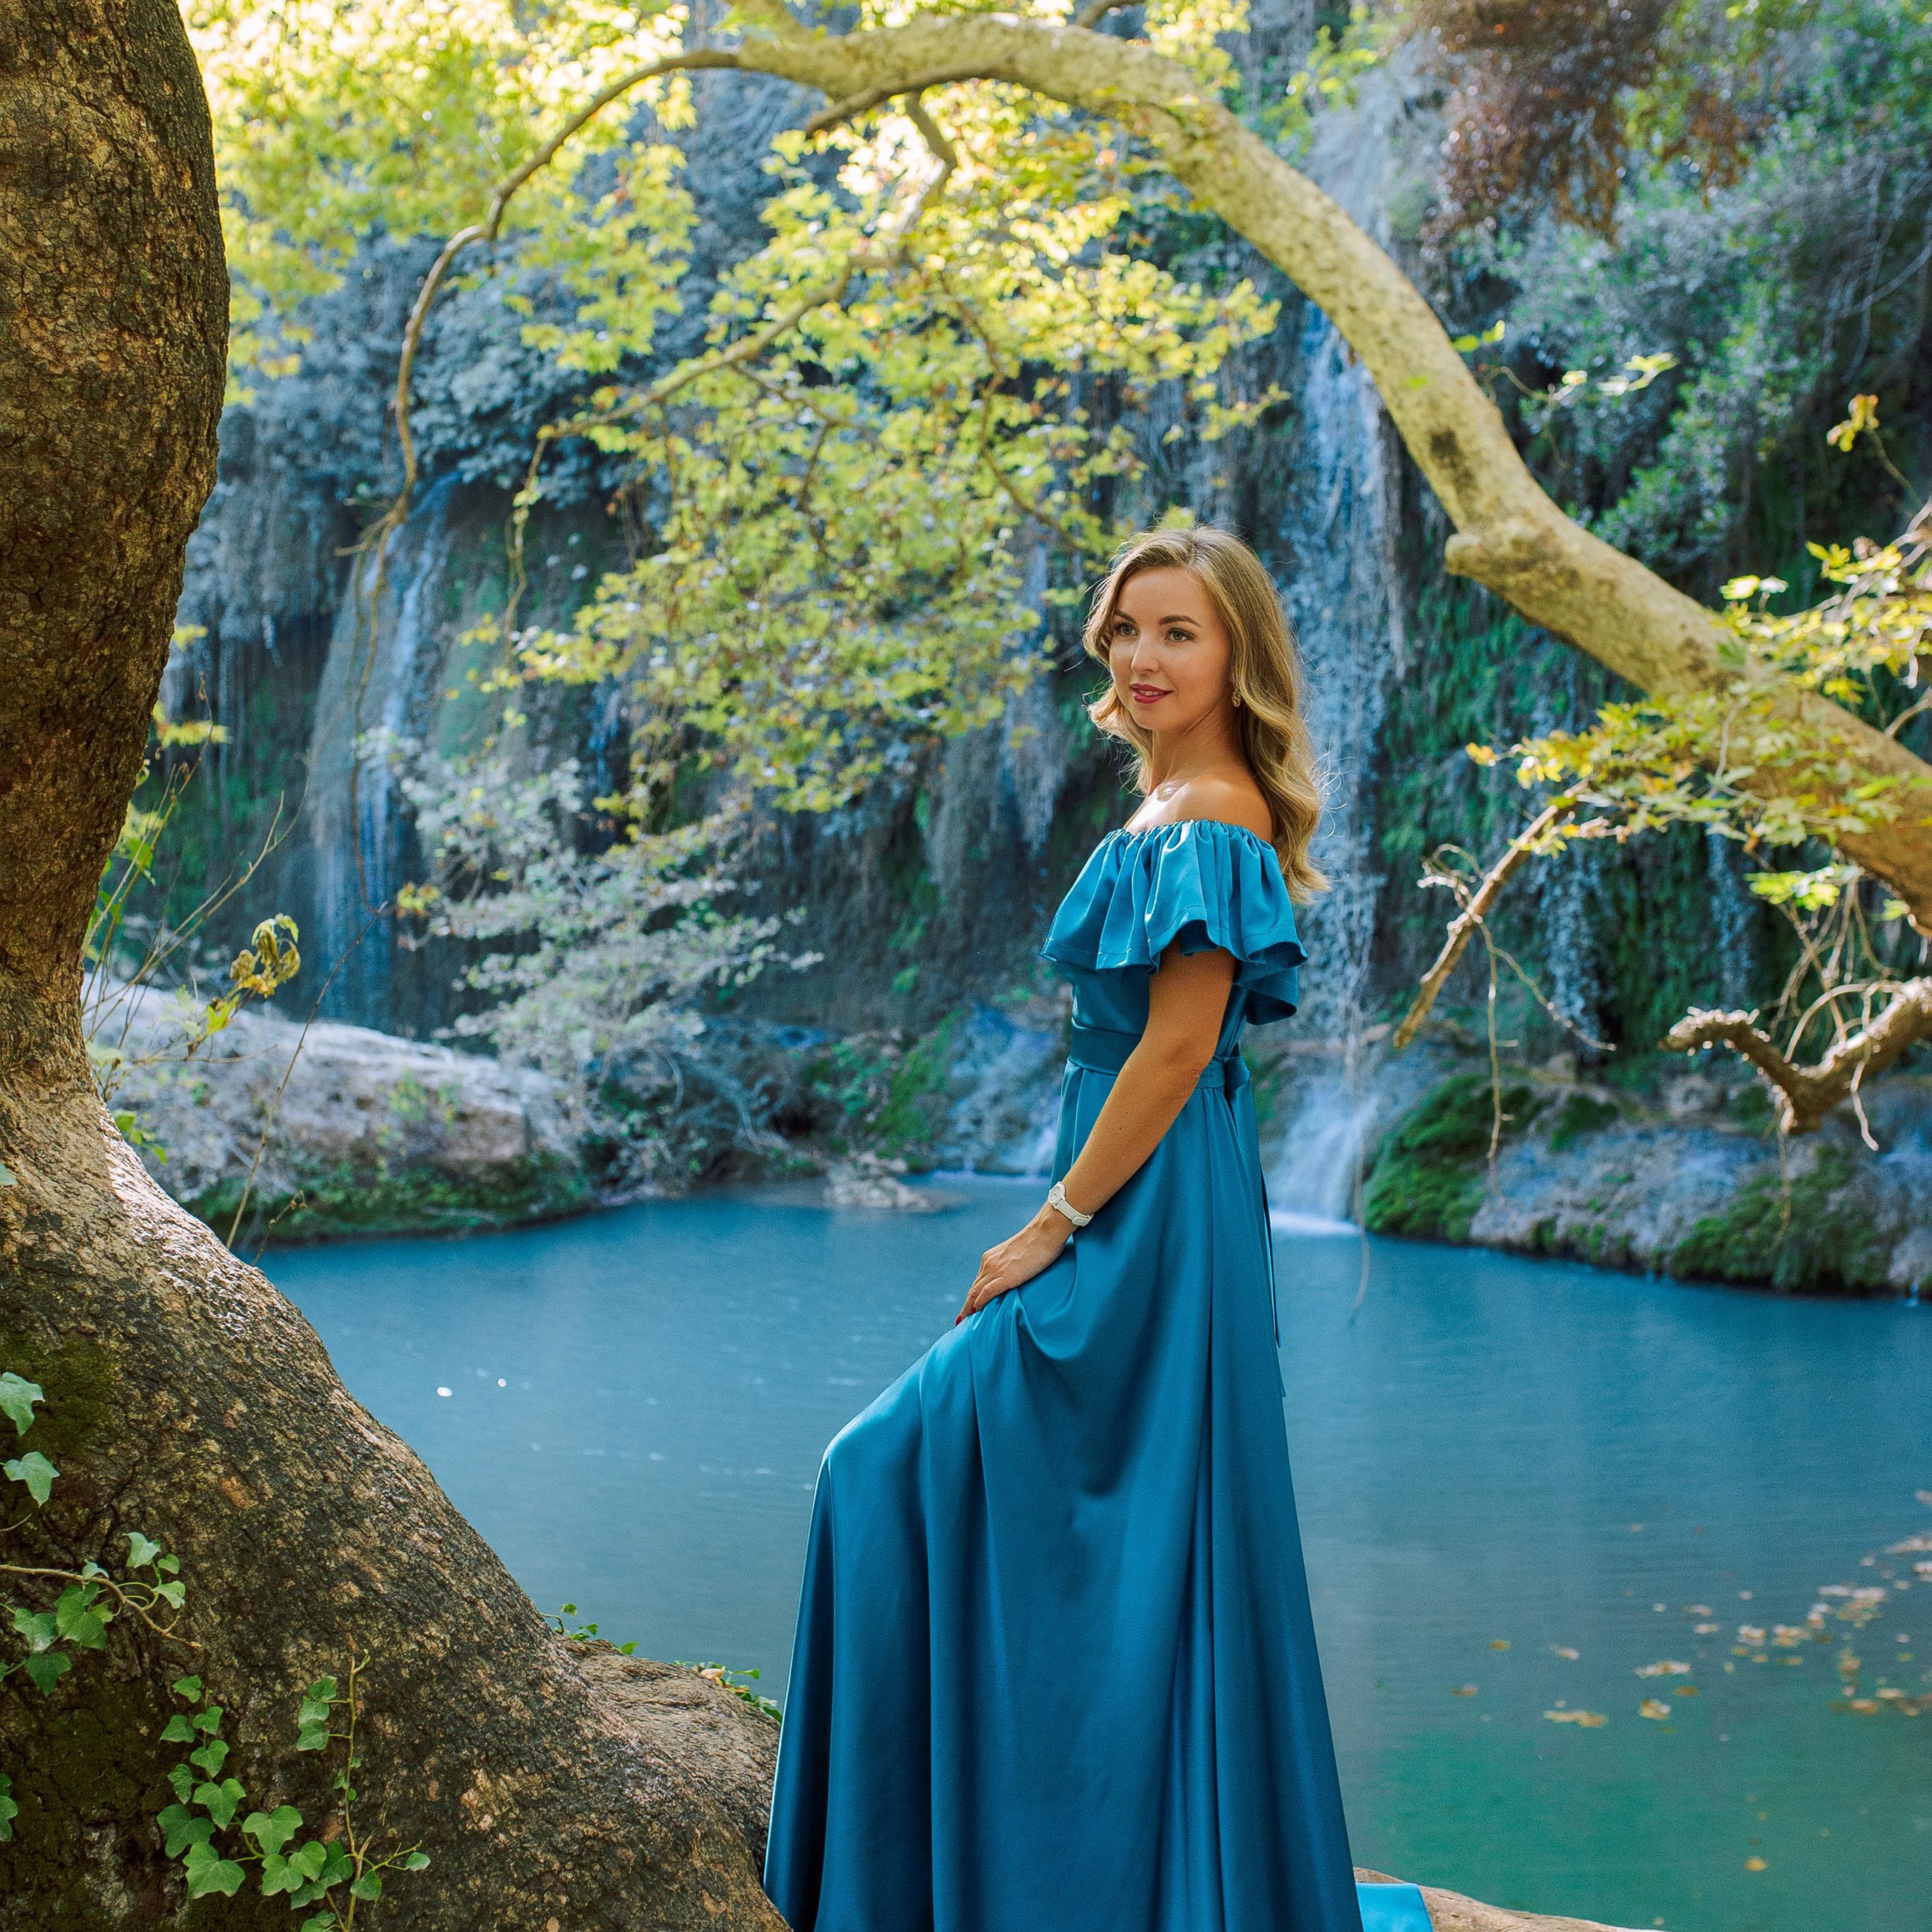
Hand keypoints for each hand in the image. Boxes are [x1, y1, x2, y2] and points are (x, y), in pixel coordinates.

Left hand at [955, 1207, 1072, 1324]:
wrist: (1045, 1232)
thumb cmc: (1039, 1241)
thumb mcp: (1020, 1255)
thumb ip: (1013, 1265)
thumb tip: (1016, 1276)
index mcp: (991, 1257)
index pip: (978, 1281)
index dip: (973, 1296)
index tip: (969, 1307)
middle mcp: (989, 1263)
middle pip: (973, 1288)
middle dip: (966, 1305)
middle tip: (960, 1320)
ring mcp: (996, 1269)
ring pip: (976, 1292)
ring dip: (969, 1308)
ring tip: (963, 1322)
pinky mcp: (1007, 1276)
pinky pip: (987, 1293)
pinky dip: (980, 1303)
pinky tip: (976, 1312)